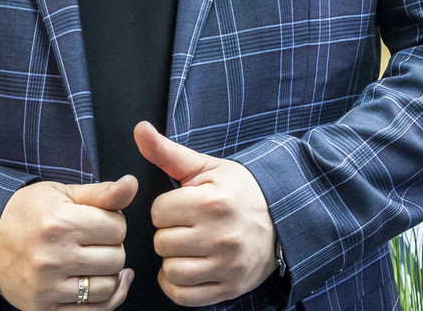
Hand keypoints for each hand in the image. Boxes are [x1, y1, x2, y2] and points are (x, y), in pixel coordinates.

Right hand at [0, 176, 135, 310]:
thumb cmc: (28, 212)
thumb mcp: (62, 193)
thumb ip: (102, 192)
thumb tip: (132, 184)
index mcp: (61, 223)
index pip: (118, 227)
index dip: (114, 222)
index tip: (99, 221)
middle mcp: (54, 257)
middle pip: (116, 258)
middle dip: (113, 247)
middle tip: (96, 241)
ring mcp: (47, 287)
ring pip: (107, 286)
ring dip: (109, 274)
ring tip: (95, 261)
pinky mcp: (42, 308)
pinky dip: (105, 299)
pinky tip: (104, 283)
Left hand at [135, 121, 278, 305]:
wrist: (282, 217)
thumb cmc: (238, 191)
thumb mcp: (206, 168)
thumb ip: (167, 152)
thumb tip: (139, 129)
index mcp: (213, 201)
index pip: (159, 212)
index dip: (166, 208)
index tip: (183, 206)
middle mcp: (221, 235)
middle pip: (162, 243)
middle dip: (169, 233)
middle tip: (188, 227)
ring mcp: (227, 264)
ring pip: (171, 271)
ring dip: (173, 260)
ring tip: (188, 248)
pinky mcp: (229, 287)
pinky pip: (184, 295)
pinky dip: (178, 285)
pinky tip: (188, 267)